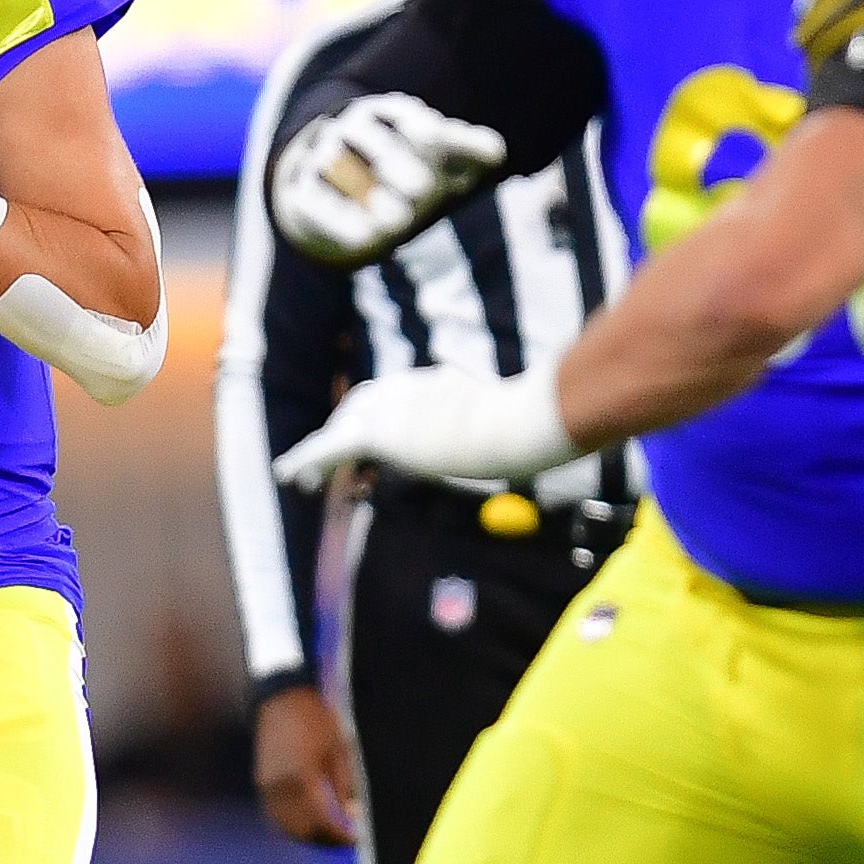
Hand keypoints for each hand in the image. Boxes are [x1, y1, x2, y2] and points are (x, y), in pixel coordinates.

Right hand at [253, 685, 360, 847]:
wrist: (282, 698)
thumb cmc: (316, 721)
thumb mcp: (339, 750)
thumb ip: (346, 786)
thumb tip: (354, 816)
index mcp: (303, 777)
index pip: (323, 821)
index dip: (341, 836)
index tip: (358, 841)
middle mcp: (280, 787)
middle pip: (303, 830)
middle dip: (326, 841)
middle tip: (347, 842)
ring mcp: (267, 787)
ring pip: (286, 828)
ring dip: (309, 838)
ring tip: (330, 837)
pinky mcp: (261, 783)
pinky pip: (275, 816)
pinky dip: (292, 827)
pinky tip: (309, 826)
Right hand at [273, 92, 504, 264]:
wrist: (334, 185)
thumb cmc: (400, 166)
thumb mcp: (438, 156)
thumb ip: (469, 150)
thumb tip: (497, 153)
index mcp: (388, 114)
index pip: (407, 117)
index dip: (425, 131)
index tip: (439, 146)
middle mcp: (350, 129)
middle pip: (366, 133)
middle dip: (395, 160)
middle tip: (425, 191)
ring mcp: (321, 157)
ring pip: (333, 163)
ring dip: (364, 190)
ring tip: (398, 223)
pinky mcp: (301, 191)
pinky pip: (313, 200)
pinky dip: (338, 220)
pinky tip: (368, 240)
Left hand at [275, 365, 578, 490]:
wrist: (513, 424)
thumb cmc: (532, 421)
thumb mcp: (534, 413)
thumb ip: (538, 411)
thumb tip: (578, 413)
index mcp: (438, 384)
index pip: (402, 398)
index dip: (385, 417)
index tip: (378, 433)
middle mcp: (409, 390)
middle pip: (364, 409)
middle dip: (344, 430)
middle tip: (325, 459)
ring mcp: (391, 409)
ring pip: (342, 431)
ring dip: (320, 454)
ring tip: (301, 479)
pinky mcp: (376, 433)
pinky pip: (328, 448)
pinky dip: (304, 460)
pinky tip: (285, 476)